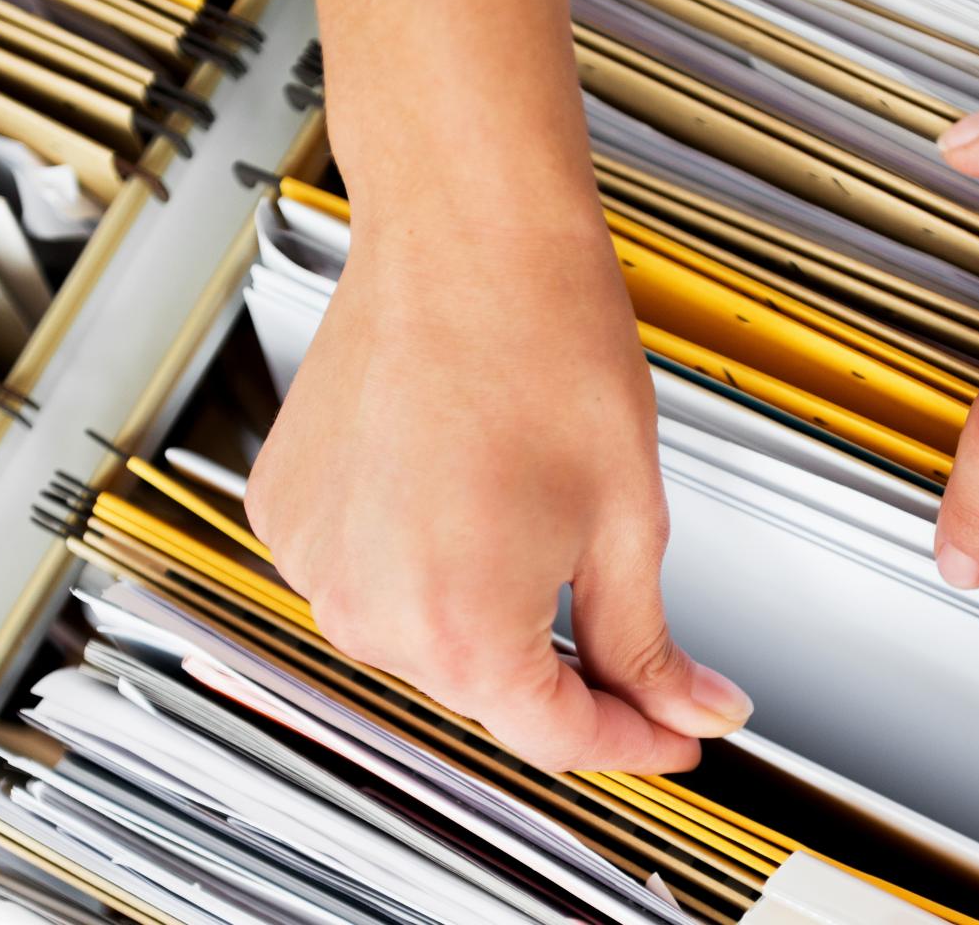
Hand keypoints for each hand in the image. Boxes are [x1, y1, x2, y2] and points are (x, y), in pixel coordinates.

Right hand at [245, 208, 750, 772]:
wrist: (466, 234)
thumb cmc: (544, 345)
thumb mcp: (627, 521)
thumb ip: (648, 644)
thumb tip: (690, 708)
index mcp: (461, 630)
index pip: (557, 738)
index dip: (634, 743)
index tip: (673, 732)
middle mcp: (369, 611)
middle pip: (488, 693)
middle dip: (568, 680)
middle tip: (640, 651)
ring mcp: (316, 562)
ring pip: (425, 636)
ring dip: (490, 615)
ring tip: (540, 533)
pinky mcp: (288, 513)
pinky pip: (370, 576)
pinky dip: (424, 561)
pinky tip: (467, 502)